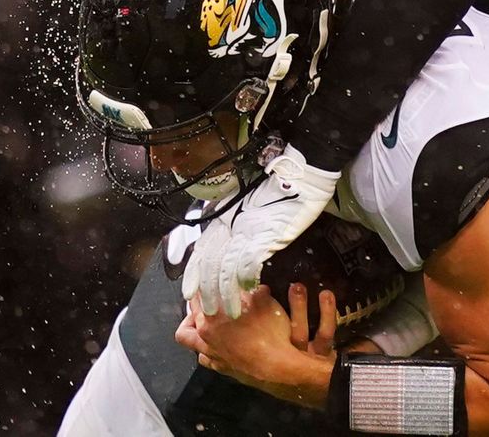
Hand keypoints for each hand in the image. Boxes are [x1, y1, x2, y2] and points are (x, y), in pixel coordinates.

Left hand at [176, 283, 338, 402]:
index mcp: (212, 318)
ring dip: (195, 329)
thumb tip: (251, 282)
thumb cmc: (272, 335)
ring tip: (205, 321)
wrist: (279, 367)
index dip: (201, 286)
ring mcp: (211, 354)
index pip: (197, 297)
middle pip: (188, 318)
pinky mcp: (221, 367)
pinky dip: (207, 348)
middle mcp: (206, 336)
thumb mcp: (265, 302)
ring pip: (189, 339)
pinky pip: (204, 357)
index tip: (205, 280)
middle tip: (205, 299)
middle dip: (195, 306)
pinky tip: (217, 343)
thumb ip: (254, 289)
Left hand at [182, 143, 340, 317]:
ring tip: (231, 312)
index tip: (188, 296)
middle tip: (210, 314)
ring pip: (226, 268)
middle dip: (208, 292)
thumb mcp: (252, 212)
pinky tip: (250, 290)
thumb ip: (240, 228)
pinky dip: (247, 278)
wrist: (300, 175)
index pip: (202, 252)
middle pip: (211, 264)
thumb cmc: (281, 191)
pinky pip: (249, 261)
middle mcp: (231, 225)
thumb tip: (234, 246)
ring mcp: (246, 230)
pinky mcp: (264, 234)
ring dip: (227, 294)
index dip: (193, 274)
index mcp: (225, 219)